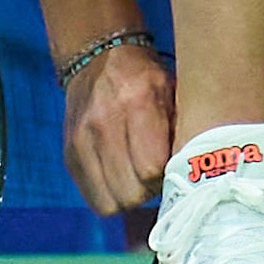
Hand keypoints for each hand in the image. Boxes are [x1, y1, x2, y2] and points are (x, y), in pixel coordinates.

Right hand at [60, 37, 177, 215]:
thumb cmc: (148, 78)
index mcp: (138, 102)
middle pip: (130, 192)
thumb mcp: (174, 91)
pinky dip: (110, 196)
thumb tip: (193, 173)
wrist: (99, 60)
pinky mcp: (69, 155)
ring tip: (140, 181)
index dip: (167, 177)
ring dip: (129, 198)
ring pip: (109, 202)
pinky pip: (92, 197)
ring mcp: (81, 141)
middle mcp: (104, 123)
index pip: (151, 168)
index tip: (175, 171)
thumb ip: (182, 129)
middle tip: (159, 178)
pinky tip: (122, 179)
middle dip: (149, 193)